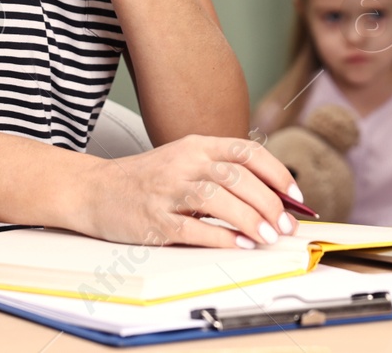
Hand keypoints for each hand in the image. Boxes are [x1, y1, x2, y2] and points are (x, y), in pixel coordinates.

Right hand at [76, 134, 303, 248]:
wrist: (95, 190)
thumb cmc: (148, 179)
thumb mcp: (185, 162)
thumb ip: (222, 173)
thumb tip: (273, 198)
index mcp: (197, 145)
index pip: (247, 151)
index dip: (277, 173)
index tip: (296, 196)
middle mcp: (184, 162)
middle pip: (236, 176)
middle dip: (268, 202)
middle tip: (285, 224)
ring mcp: (167, 189)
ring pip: (217, 198)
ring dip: (248, 218)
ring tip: (268, 237)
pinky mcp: (154, 218)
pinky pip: (193, 228)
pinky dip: (220, 238)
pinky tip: (239, 245)